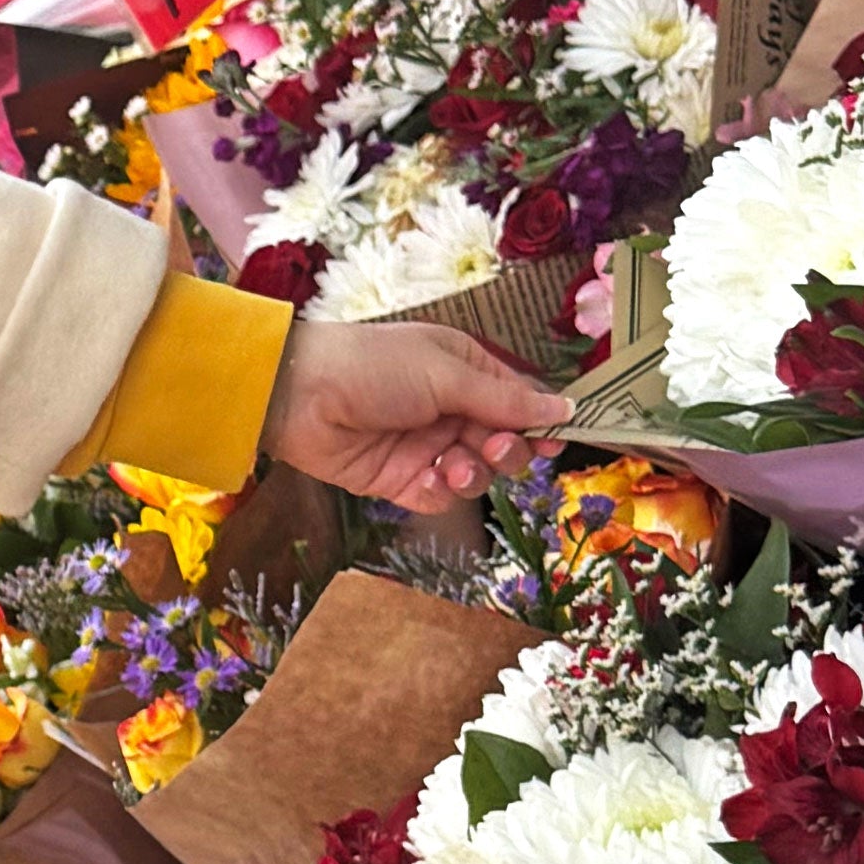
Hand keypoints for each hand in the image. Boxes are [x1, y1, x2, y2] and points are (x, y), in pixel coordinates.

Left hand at [257, 316, 568, 507]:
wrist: (298, 395)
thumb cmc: (372, 366)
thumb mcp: (446, 373)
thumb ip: (504, 398)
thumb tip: (564, 407)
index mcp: (463, 370)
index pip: (518, 400)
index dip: (540, 421)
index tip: (556, 439)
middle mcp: (448, 408)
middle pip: (504, 442)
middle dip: (508, 450)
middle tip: (496, 448)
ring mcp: (425, 446)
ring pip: (477, 474)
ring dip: (476, 472)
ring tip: (455, 463)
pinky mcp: (401, 480)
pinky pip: (441, 496)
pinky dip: (442, 491)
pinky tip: (429, 478)